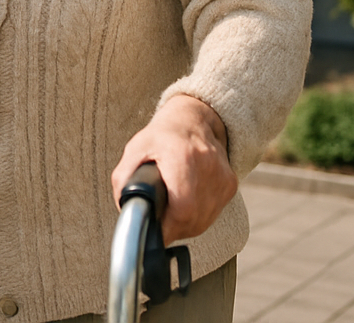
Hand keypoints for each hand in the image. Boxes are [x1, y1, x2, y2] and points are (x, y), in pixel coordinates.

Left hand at [111, 95, 236, 244]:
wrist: (194, 120)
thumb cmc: (162, 136)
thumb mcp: (134, 150)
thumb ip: (124, 180)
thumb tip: (127, 212)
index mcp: (182, 156)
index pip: (182, 207)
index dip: (167, 226)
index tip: (154, 232)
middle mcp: (208, 167)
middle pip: (193, 219)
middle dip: (173, 228)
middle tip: (159, 222)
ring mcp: (222, 177)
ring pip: (204, 221)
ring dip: (185, 225)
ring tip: (171, 211)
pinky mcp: (230, 185)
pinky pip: (213, 214)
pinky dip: (198, 216)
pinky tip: (186, 204)